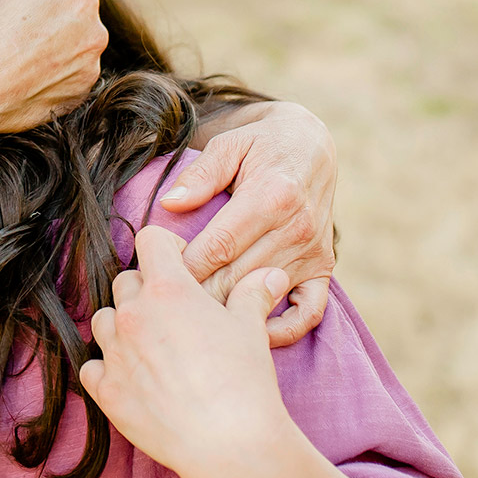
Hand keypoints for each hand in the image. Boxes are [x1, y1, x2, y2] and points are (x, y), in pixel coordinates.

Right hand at [0, 0, 106, 137]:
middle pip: (77, 18)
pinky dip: (55, 77)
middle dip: (55, 21)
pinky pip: (70, 78)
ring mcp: (90, 68)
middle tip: (17, 34)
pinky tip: (27, 78)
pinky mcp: (79, 95)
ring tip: (20, 58)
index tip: (18, 11)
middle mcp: (96, 34)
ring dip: (57, 50)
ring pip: (75, 49)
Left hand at [79, 226, 294, 477]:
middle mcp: (133, 314)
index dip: (168, 249)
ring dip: (123, 326)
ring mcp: (114, 352)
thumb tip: (270, 275)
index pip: (150, 240)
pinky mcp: (105, 389)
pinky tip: (134, 378)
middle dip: (147, 291)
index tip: (183, 268)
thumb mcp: (252, 330)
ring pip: (103, 319)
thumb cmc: (243, 382)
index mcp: (168, 289)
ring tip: (152, 346)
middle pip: (126, 281)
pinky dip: (108, 368)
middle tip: (174, 316)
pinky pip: (92, 365)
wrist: (228, 443)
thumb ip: (252, 294)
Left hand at [160, 102, 336, 346]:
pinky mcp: (323, 268)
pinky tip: (248, 333)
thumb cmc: (261, 145)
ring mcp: (313, 251)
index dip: (185, 267)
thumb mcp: (230, 145)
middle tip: (163, 311)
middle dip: (197, 296)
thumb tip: (169, 203)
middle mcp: (297, 227)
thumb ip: (200, 174)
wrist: (311, 147)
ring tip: (190, 325)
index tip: (154, 280)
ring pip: (262, 296)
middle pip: (237, 276)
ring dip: (225, 312)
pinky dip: (283, 330)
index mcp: (272, 195)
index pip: (220, 245)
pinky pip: (309, 312)